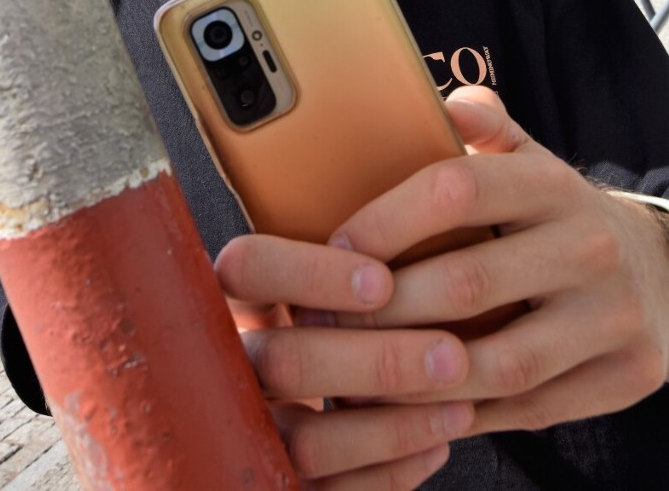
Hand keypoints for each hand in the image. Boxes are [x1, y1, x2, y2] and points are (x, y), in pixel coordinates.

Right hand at [218, 230, 473, 487]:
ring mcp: (242, 429)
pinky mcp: (270, 483)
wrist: (287, 426)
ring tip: (461, 403)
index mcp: (228, 294)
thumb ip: (345, 256)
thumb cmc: (327, 322)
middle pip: (284, 361)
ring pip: (307, 441)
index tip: (383, 281)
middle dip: (377, 359)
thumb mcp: (314, 282)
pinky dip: (389, 470)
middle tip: (452, 354)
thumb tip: (422, 219)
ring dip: (394, 423)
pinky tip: (437, 443)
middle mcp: (222, 362)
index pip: (247, 267)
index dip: (310, 272)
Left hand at [335, 87, 668, 431]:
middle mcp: (589, 247)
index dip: (387, 220)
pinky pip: (528, 410)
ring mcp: (613, 317)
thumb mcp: (527, 159)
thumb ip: (483, 126)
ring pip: (500, 362)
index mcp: (553, 183)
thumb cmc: (555, 213)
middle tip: (323, 320)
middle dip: (384, 307)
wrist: (659, 268)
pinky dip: (461, 415)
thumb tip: (447, 103)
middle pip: (469, 282)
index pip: (458, 189)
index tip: (336, 248)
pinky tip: (409, 408)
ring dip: (415, 373)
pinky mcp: (625, 377)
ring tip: (355, 371)